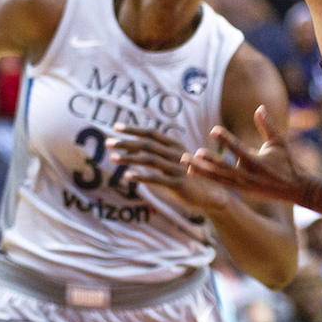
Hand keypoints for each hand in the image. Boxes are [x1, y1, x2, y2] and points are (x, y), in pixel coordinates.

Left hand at [107, 125, 235, 213]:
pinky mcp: (179, 183)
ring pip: (150, 159)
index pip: (151, 133)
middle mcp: (177, 153)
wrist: (212, 194)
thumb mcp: (175, 161)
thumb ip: (159, 153)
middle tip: (108, 142)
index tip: (116, 127)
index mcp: (175, 145)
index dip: (134, 129)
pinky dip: (141, 176)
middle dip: (126, 142)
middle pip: (147, 144)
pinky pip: (157, 179)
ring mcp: (178, 168)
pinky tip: (127, 176)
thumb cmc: (190, 176)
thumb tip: (135, 146)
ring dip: (130, 158)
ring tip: (113, 158)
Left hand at [185, 106, 308, 204]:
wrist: (296, 189)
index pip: (238, 149)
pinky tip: (193, 172)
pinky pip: (221, 184)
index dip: (226, 139)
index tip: (213, 129)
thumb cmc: (288, 163)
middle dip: (206, 162)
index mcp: (257, 161)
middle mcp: (248, 175)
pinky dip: (207, 178)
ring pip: (218, 178)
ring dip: (201, 171)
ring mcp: (243, 185)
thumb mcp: (279, 142)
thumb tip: (259, 107)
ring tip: (186, 164)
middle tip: (190, 155)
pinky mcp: (242, 191)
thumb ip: (267, 125)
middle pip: (222, 168)